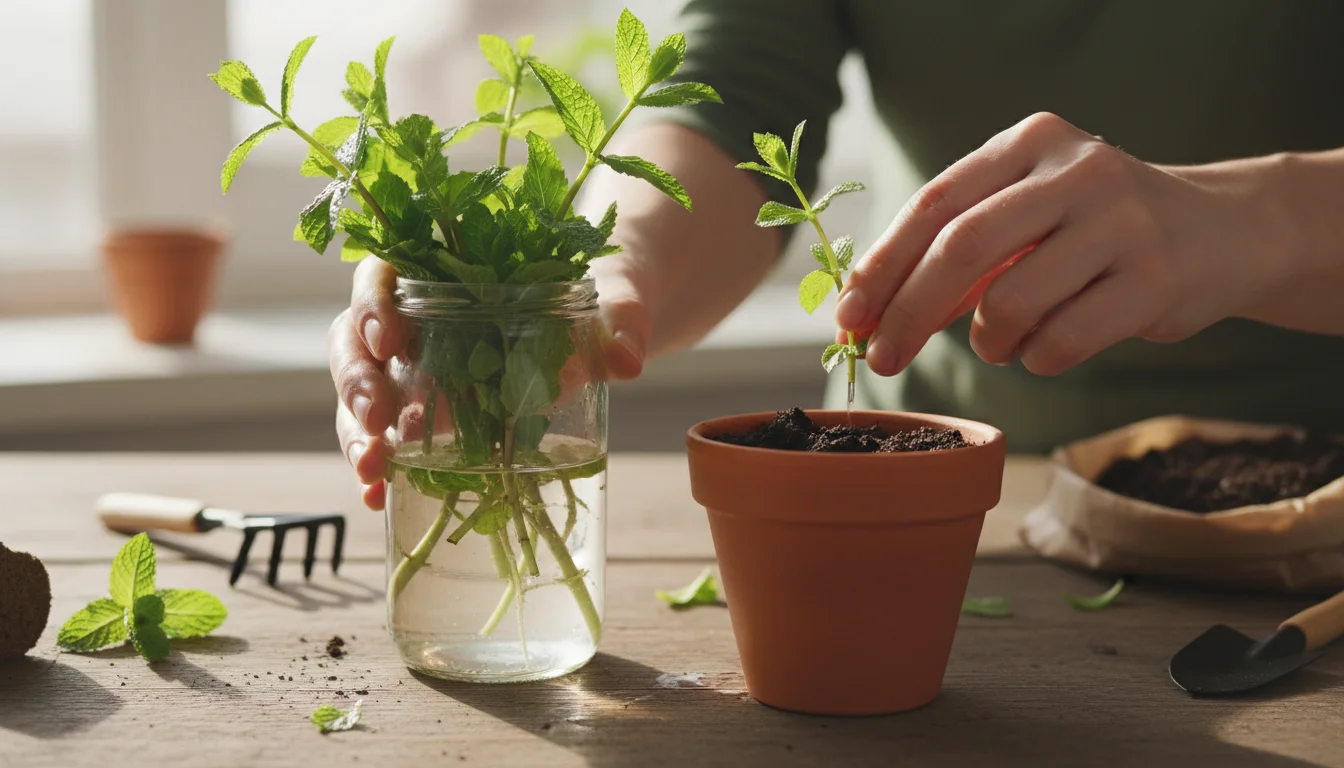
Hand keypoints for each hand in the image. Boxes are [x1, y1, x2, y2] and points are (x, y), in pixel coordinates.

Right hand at [331, 258, 649, 509]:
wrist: (607, 338)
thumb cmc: (601, 305)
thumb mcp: (617, 305)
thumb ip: (620, 323)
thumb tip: (627, 359)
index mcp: (446, 272)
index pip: (381, 275)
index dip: (372, 303)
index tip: (389, 339)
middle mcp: (415, 320)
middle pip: (354, 341)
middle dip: (356, 381)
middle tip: (377, 420)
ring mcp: (414, 372)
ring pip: (359, 395)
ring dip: (355, 433)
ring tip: (372, 471)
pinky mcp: (428, 417)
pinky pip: (388, 440)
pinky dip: (380, 469)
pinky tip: (381, 498)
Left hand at [835, 112, 1284, 375]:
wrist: (1224, 233)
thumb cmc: (1095, 233)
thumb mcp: (1029, 213)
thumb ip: (958, 248)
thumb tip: (866, 313)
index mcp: (1031, 143)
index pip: (934, 204)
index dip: (881, 266)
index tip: (846, 318)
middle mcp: (1077, 171)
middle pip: (961, 248)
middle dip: (908, 312)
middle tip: (881, 359)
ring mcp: (1122, 222)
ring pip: (1010, 302)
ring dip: (987, 341)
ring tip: (999, 342)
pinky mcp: (1155, 280)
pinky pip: (1061, 340)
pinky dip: (1035, 359)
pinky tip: (1045, 349)